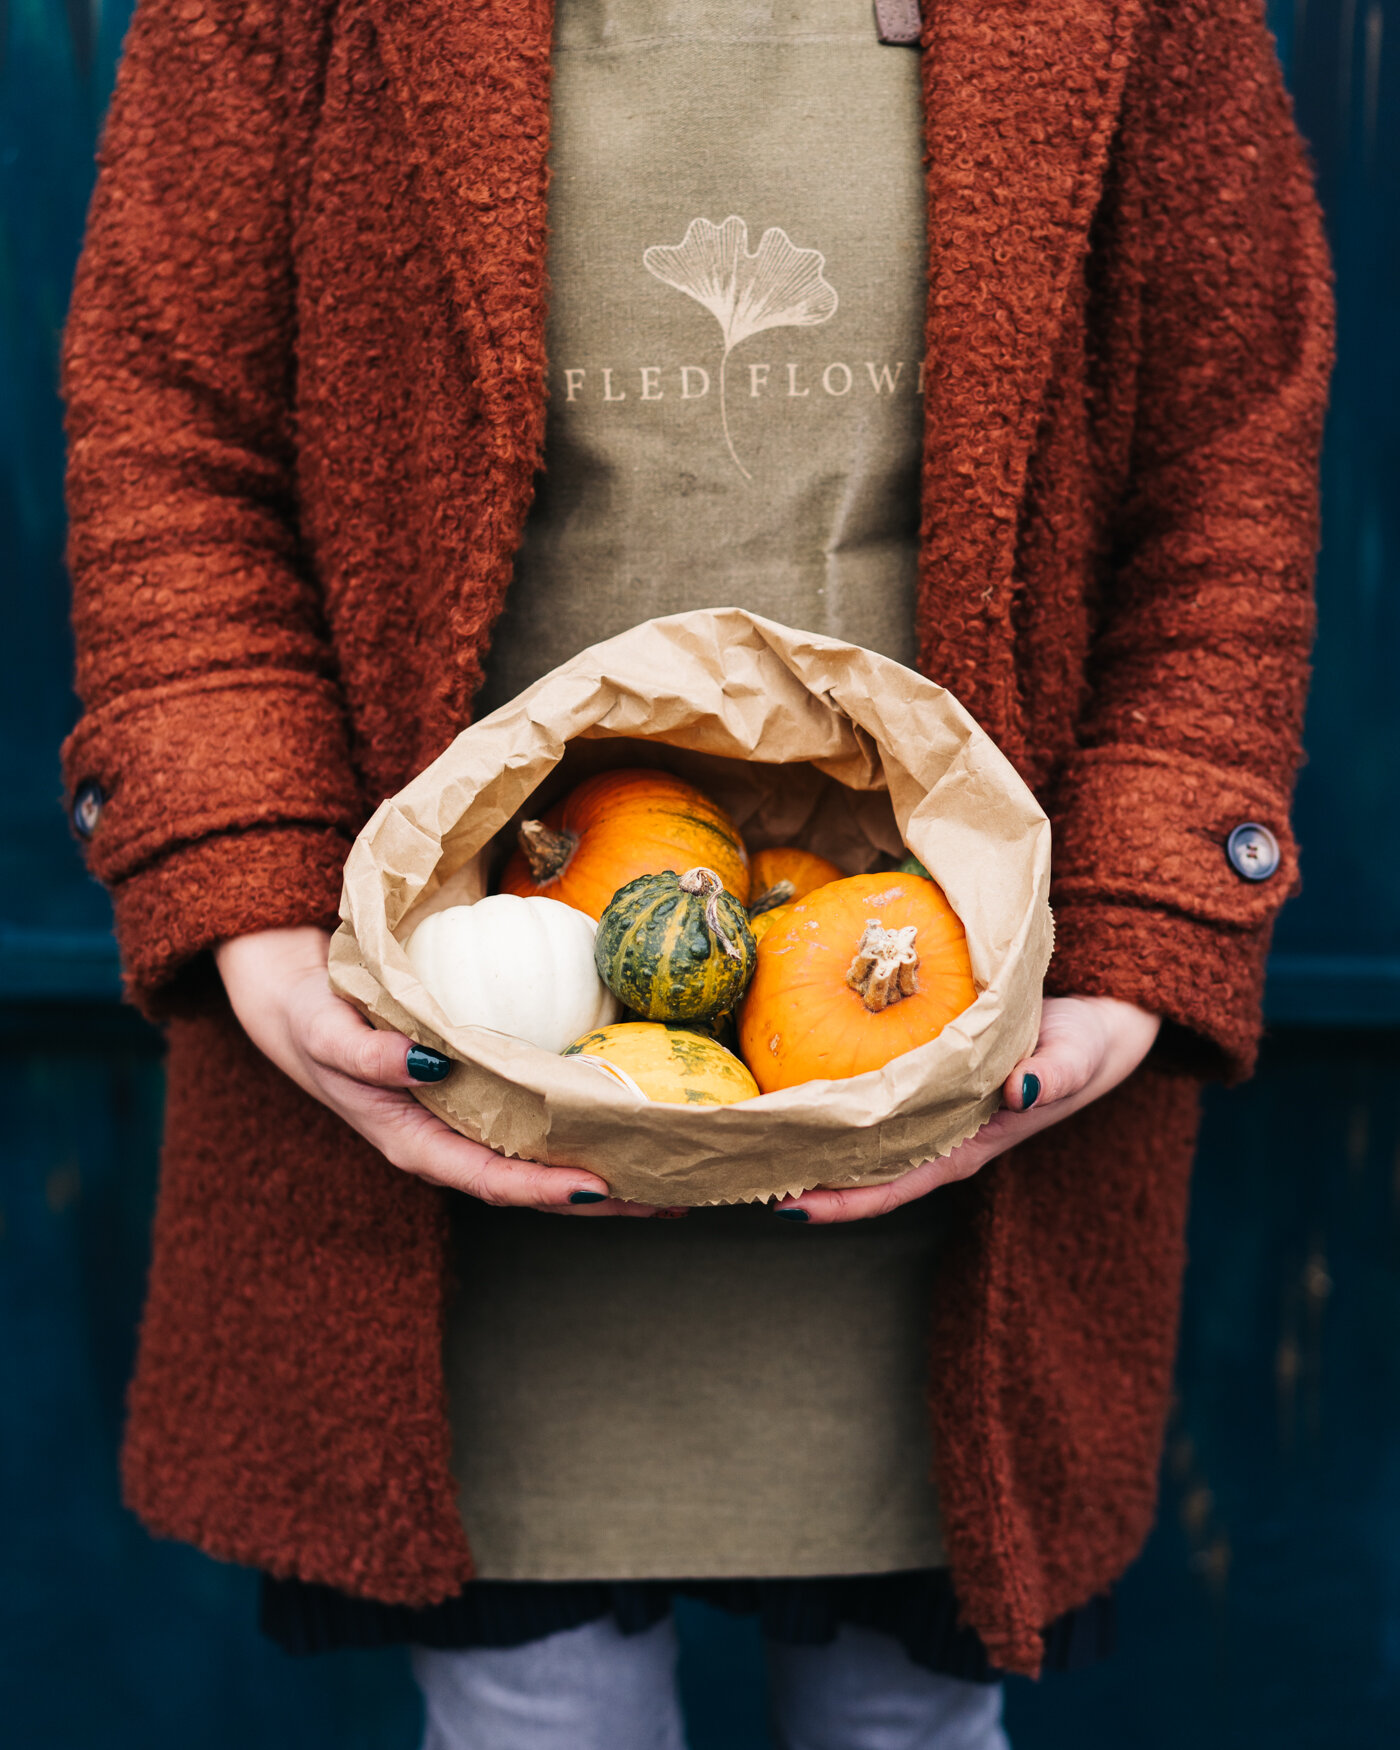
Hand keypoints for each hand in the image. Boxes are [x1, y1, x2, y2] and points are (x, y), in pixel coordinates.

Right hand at [215, 926, 657, 1216]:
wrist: (297, 993)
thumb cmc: (309, 1017)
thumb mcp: (326, 1033)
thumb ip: (368, 1054)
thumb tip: (430, 1064)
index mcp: (415, 1142)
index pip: (491, 1179)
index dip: (546, 1190)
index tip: (601, 1189)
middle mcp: (451, 1139)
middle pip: (535, 1182)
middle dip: (602, 1197)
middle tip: (671, 1197)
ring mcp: (471, 1119)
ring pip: (547, 1156)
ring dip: (608, 1165)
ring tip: (671, 1168)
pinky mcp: (486, 1090)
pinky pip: (543, 1115)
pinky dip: (587, 1121)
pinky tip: (630, 1112)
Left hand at [772, 994, 1161, 1224]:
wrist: (1104, 1006)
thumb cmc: (1093, 1036)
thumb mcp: (1083, 1052)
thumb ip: (1057, 1074)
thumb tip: (1020, 1092)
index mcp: (969, 1142)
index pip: (894, 1186)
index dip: (842, 1203)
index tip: (788, 1209)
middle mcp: (936, 1129)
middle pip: (856, 1166)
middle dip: (800, 1173)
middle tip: (736, 1168)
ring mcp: (924, 1101)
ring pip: (853, 1128)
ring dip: (803, 1130)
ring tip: (742, 1125)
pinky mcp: (920, 1064)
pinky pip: (864, 1079)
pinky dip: (825, 1079)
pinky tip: (781, 1057)